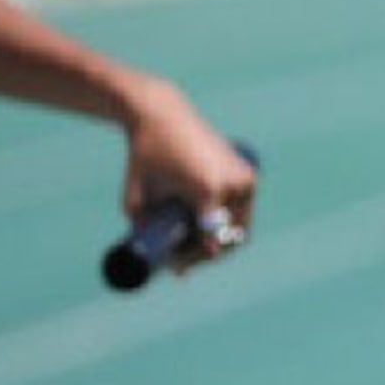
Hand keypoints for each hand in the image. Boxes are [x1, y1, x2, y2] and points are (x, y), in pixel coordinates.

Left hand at [117, 75, 257, 271]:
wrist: (165, 116)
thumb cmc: (145, 156)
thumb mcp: (136, 199)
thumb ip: (145, 230)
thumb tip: (161, 260)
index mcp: (208, 191)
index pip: (211, 243)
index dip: (193, 260)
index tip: (175, 267)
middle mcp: (233, 184)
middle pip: (229, 239)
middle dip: (207, 256)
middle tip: (183, 260)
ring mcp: (245, 178)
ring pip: (240, 228)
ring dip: (221, 240)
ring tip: (193, 241)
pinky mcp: (248, 173)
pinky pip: (243, 211)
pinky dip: (229, 223)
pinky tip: (208, 226)